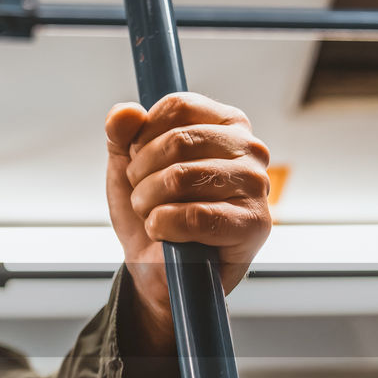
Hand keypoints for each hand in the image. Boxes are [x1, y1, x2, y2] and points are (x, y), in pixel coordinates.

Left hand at [105, 92, 271, 345]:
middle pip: (177, 141)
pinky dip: (163, 226)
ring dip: (148, 202)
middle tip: (142, 197)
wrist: (156, 270)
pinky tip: (165, 233)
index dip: (142, 137)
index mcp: (226, 124)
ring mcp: (257, 187)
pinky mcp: (255, 225)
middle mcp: (250, 149)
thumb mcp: (127, 166)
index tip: (138, 162)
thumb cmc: (152, 212)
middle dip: (141, 174)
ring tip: (152, 216)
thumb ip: (121, 133)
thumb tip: (126, 113)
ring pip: (181, 178)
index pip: (178, 106)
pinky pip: (195, 216)